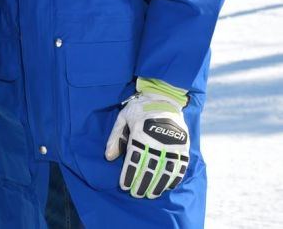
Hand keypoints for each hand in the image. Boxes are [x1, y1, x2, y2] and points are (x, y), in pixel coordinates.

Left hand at [105, 78, 189, 198]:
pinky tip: (167, 186)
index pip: (134, 160)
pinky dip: (174, 178)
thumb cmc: (139, 109)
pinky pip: (180, 166)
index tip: (124, 186)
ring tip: (151, 194)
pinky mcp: (183, 146)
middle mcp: (157, 141)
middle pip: (149, 168)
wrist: (163, 98)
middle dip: (142, 183)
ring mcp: (172, 145)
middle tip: (136, 194)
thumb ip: (116, 137)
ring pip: (165, 170)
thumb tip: (109, 157)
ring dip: (157, 184)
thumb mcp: (123, 118)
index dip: (129, 175)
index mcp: (140, 134)